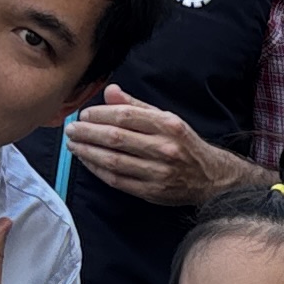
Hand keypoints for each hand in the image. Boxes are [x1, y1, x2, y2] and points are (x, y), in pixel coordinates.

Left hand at [64, 87, 256, 207]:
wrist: (211, 178)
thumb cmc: (185, 145)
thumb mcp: (167, 119)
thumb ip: (137, 106)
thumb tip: (110, 91)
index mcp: (168, 125)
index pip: (125, 116)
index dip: (99, 115)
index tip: (84, 115)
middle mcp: (164, 147)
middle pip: (115, 138)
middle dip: (87, 133)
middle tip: (71, 129)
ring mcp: (158, 172)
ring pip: (113, 160)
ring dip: (87, 152)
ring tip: (73, 145)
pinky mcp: (152, 192)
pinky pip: (117, 180)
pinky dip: (97, 170)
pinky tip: (87, 161)